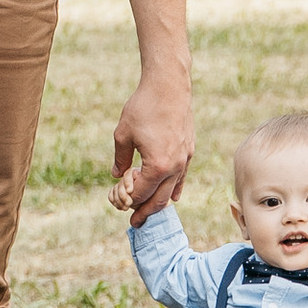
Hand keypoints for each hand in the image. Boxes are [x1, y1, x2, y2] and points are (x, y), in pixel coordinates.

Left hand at [112, 63, 192, 223]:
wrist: (168, 85)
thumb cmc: (143, 107)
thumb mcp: (123, 134)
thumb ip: (121, 159)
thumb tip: (118, 176)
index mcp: (158, 166)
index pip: (141, 193)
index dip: (128, 200)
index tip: (118, 203)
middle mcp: (175, 166)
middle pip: (159, 199)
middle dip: (145, 212)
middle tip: (135, 223)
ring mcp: (185, 159)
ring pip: (172, 190)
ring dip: (159, 202)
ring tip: (149, 210)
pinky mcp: (189, 150)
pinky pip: (182, 177)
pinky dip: (174, 188)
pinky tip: (171, 196)